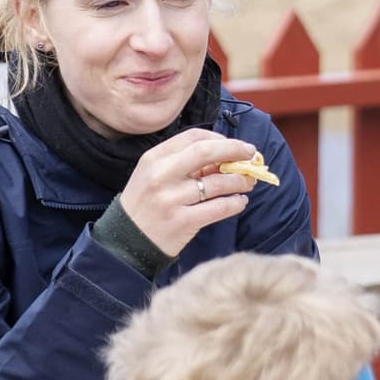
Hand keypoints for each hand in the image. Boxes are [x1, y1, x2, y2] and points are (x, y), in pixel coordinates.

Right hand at [117, 128, 263, 264]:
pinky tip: (239, 202)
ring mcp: (171, 199)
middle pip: (205, 152)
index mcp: (154, 158)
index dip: (221, 139)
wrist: (126, 243)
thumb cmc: (146, 205)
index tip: (237, 146)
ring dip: (240, 181)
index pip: (193, 137)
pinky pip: (219, 208)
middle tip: (253, 155)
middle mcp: (161, 176)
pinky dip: (235, 203)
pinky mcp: (182, 222)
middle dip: (235, 150)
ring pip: (217, 183)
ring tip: (248, 183)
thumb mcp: (155, 176)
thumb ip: (184, 164)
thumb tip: (227, 157)